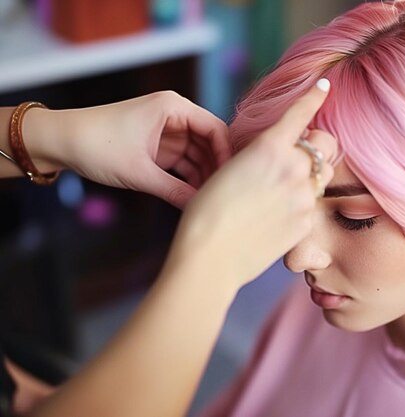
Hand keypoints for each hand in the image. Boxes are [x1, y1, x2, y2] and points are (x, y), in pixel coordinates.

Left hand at [25, 91, 229, 208]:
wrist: (60, 142)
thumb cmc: (97, 146)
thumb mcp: (139, 172)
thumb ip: (174, 191)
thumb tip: (201, 210)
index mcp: (173, 108)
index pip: (215, 128)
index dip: (227, 154)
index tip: (231, 180)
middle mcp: (174, 116)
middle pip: (210, 142)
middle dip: (217, 167)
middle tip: (224, 194)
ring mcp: (167, 132)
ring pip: (198, 154)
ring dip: (203, 175)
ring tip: (210, 199)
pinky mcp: (158, 147)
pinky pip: (183, 162)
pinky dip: (189, 178)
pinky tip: (195, 196)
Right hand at [167, 80, 336, 287]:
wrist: (211, 256)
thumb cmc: (207, 212)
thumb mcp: (228, 169)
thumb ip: (261, 156)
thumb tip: (278, 154)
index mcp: (270, 147)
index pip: (302, 113)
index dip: (314, 96)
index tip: (325, 87)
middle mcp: (294, 168)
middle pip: (326, 143)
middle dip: (316, 145)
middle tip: (298, 155)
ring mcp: (304, 197)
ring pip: (324, 175)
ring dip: (312, 174)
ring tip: (286, 188)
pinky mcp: (306, 223)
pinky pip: (314, 205)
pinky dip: (301, 205)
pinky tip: (276, 216)